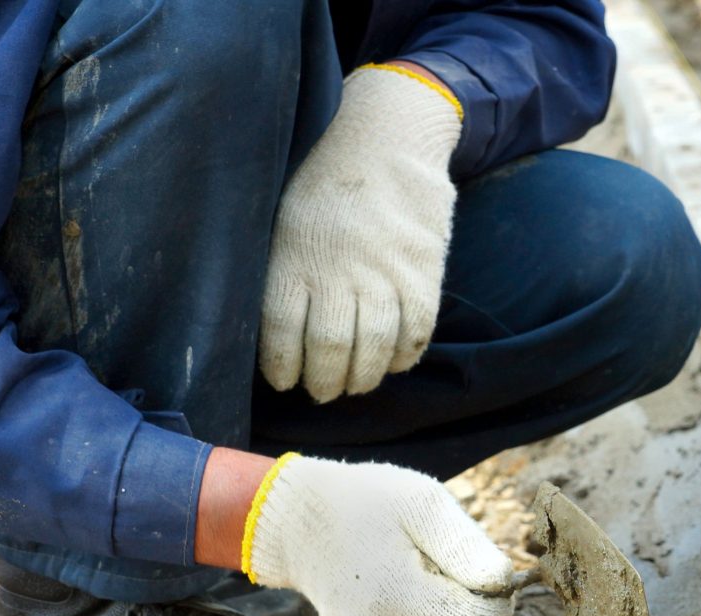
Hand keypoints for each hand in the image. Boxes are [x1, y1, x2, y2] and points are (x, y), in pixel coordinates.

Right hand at [238, 453, 514, 615]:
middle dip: (468, 592)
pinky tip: (396, 575)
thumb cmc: (363, 504)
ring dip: (447, 597)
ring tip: (408, 560)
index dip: (495, 594)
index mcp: (406, 610)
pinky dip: (427, 605)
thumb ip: (466, 546)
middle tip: (431, 551)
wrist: (296, 524)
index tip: (471, 557)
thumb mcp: (423, 504)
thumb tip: (505, 583)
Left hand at [259, 63, 462, 402]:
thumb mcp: (283, 217)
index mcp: (294, 255)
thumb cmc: (325, 183)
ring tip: (356, 384)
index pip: (281, 331)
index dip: (281, 366)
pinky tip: (394, 363)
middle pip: (330, 348)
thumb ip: (281, 271)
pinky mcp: (423, 272)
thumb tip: (277, 333)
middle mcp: (339, 269)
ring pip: (375, 347)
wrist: (388, 139)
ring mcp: (385, 272)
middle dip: (324, 382)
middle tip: (322, 392)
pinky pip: (417, 330)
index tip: (283, 381)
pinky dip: (405, 356)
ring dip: (364, 377)